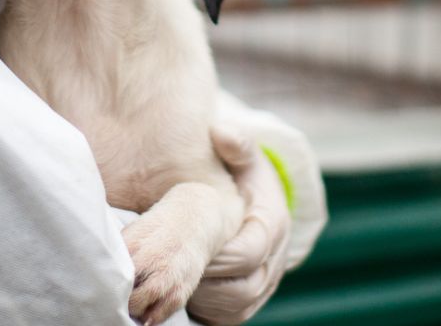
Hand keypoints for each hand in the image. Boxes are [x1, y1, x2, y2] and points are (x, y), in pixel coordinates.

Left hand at [187, 119, 291, 324]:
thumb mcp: (241, 151)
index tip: (182, 245)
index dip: (215, 254)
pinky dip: (203, 311)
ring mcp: (260, 285)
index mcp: (272, 225)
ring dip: (201, 299)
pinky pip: (226, 318)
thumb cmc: (239, 171)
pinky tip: (176, 293)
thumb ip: (236, 142)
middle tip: (167, 268)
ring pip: (234, 308)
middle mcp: (273, 261)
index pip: (248, 252)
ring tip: (168, 280)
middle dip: (204, 281)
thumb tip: (223, 132)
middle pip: (243, 289)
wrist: (250, 194)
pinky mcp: (244, 300)